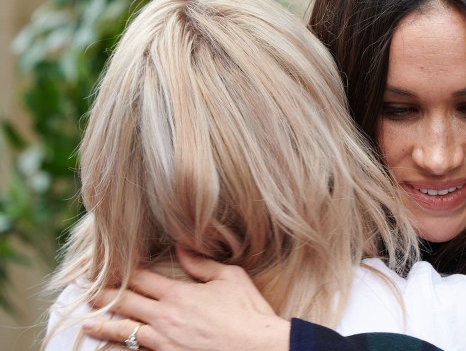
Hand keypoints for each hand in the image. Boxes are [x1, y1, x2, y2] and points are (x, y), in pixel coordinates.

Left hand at [82, 246, 290, 350]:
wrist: (258, 348)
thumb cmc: (248, 312)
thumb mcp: (230, 278)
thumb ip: (201, 263)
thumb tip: (181, 247)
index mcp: (178, 295)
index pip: (142, 278)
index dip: (124, 271)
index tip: (109, 266)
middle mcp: (165, 318)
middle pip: (126, 303)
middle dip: (104, 296)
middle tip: (87, 292)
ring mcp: (165, 342)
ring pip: (126, 332)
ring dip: (104, 326)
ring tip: (87, 324)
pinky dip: (124, 349)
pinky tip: (115, 348)